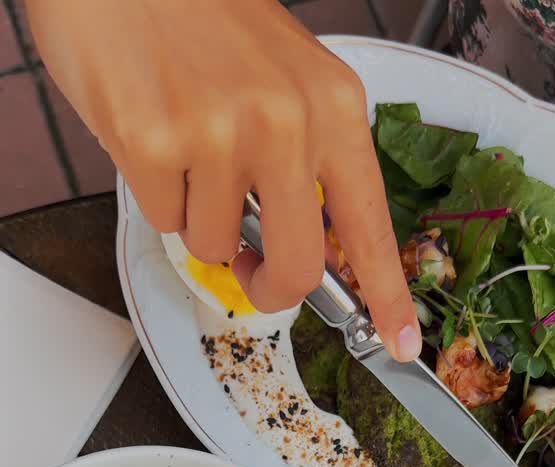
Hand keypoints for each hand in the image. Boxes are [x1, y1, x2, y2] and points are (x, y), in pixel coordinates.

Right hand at [27, 0, 421, 360]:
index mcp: (332, 106)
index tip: (400, 344)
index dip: (386, 294)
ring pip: (217, 246)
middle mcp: (287, 122)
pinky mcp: (158, 144)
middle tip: (251, 272)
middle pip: (296, 267)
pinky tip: (152, 132)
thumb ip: (305, 161)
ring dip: (198, 215)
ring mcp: (222, 134)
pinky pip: (166, 221)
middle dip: (270, 287)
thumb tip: (305, 250)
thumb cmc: (200, 16)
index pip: (369, 224)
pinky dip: (157, 194)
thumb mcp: (284, 78)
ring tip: (185, 143)